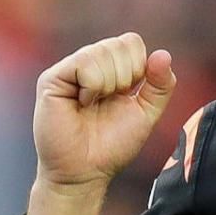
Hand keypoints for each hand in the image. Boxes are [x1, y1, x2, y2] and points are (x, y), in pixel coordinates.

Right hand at [32, 32, 176, 190]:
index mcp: (109, 68)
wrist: (85, 172)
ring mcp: (69, 70)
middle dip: (125, 78)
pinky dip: (92, 86)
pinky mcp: (52, 79)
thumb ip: (160, 86)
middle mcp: (88, 64)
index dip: (139, 67)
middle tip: (108, 103)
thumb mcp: (146, 113)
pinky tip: (82, 103)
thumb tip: (163, 54)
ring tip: (92, 105)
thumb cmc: (111, 146)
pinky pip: (84, 64)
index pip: (131, 42)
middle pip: (119, 44)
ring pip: (102, 52)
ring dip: (108, 84)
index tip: (127, 96)